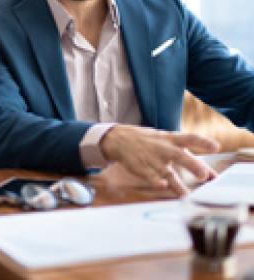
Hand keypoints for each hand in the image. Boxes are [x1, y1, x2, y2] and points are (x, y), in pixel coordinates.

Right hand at [100, 125, 218, 195]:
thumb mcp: (168, 143)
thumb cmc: (151, 142)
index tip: (216, 147)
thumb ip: (191, 158)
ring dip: (178, 186)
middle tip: (203, 175)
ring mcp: (153, 159)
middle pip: (180, 156)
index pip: (189, 138)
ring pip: (167, 173)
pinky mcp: (143, 169)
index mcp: (171, 139)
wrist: (119, 139)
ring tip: (187, 196)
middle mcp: (163, 149)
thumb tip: (213, 175)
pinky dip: (157, 182)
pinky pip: (151, 177)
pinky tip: (162, 186)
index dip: (202, 142)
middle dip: (192, 165)